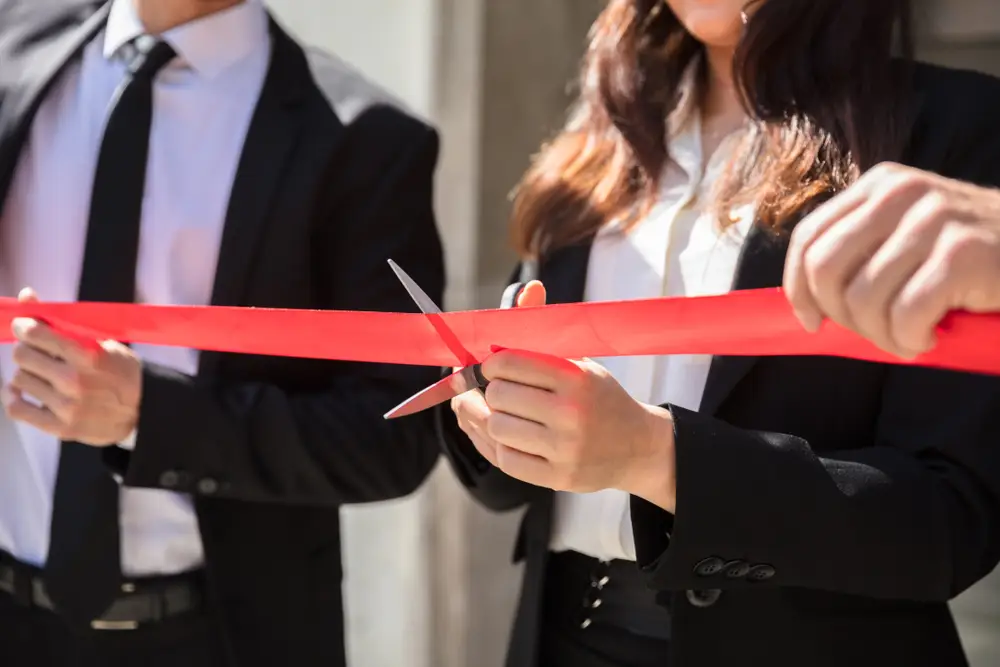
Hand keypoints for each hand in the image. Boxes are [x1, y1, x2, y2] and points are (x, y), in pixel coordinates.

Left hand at [1, 288, 141, 445]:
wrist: (143, 410)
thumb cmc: (121, 371)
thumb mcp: (101, 341)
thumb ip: (61, 321)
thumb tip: (25, 295)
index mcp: (89, 355)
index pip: (36, 334)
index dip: (25, 326)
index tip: (25, 327)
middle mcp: (75, 381)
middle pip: (22, 356)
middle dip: (27, 349)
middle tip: (37, 352)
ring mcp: (67, 406)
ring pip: (18, 379)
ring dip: (26, 373)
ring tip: (41, 373)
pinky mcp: (60, 427)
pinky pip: (17, 409)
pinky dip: (13, 397)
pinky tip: (22, 391)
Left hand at [451, 282, 676, 510]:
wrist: (638, 447)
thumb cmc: (599, 397)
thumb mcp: (580, 359)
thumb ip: (547, 327)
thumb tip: (528, 288)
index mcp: (576, 377)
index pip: (509, 362)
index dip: (490, 363)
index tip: (492, 366)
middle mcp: (571, 413)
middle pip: (498, 395)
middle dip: (488, 390)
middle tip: (491, 390)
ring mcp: (565, 449)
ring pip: (495, 427)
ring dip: (485, 418)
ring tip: (488, 410)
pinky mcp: (558, 477)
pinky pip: (505, 460)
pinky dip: (494, 445)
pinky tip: (498, 434)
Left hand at [785, 163, 999, 357]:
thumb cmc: (973, 258)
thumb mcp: (910, 238)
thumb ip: (861, 255)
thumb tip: (805, 305)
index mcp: (880, 186)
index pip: (809, 238)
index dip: (798, 287)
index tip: (811, 321)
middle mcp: (901, 193)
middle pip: (825, 269)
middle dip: (841, 316)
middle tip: (875, 333)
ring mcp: (933, 219)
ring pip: (863, 299)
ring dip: (883, 336)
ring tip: (911, 337)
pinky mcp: (961, 253)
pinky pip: (904, 315)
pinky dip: (910, 340)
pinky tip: (932, 336)